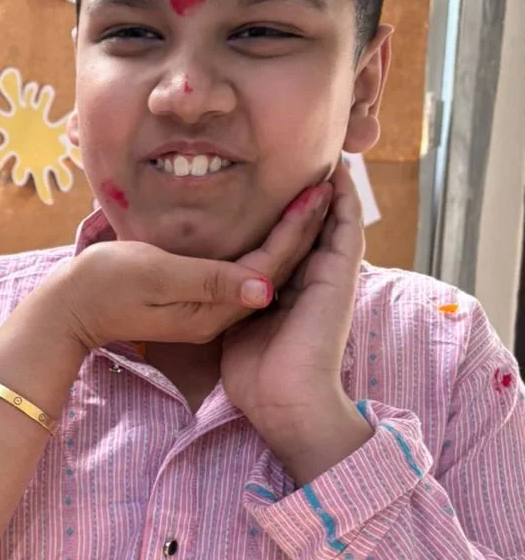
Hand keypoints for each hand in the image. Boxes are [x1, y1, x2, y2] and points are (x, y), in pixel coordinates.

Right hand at [50, 186, 328, 351]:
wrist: (68, 310)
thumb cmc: (104, 286)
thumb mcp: (156, 276)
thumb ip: (209, 280)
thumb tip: (266, 290)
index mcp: (212, 309)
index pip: (269, 266)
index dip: (297, 228)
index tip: (320, 189)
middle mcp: (215, 314)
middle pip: (273, 270)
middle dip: (302, 229)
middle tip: (329, 184)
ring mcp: (205, 310)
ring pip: (261, 271)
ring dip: (288, 235)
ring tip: (311, 199)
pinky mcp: (193, 301)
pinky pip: (241, 272)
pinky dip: (263, 244)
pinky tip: (271, 223)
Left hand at [221, 159, 371, 484]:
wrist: (285, 403)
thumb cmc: (255, 377)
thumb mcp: (233, 327)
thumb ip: (231, 300)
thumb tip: (213, 284)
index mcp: (285, 294)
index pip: (285, 248)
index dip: (283, 220)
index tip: (275, 189)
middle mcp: (309, 283)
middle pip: (311, 231)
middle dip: (310, 199)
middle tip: (308, 159)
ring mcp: (328, 280)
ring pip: (331, 225)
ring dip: (329, 193)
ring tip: (327, 156)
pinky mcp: (338, 279)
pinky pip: (345, 230)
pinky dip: (343, 203)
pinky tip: (337, 176)